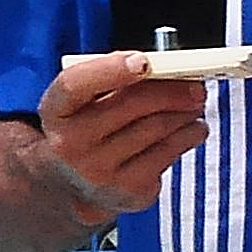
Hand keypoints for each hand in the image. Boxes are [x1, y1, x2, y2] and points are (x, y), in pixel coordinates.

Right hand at [37, 52, 211, 216]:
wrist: (74, 188)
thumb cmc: (87, 131)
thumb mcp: (82, 105)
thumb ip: (111, 83)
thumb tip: (166, 68)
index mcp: (56, 111)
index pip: (76, 84)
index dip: (111, 70)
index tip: (144, 61)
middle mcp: (71, 143)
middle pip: (129, 105)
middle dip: (170, 91)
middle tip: (196, 86)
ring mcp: (100, 170)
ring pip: (155, 129)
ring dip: (184, 112)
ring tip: (196, 103)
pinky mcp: (129, 190)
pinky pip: (167, 153)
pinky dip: (188, 136)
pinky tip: (195, 128)